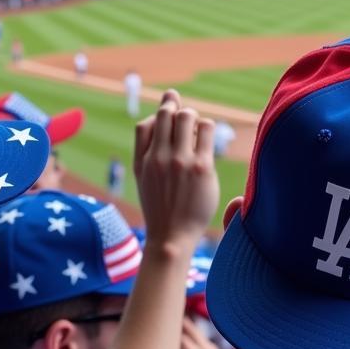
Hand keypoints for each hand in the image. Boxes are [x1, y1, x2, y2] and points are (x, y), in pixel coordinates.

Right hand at [134, 90, 218, 256]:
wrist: (171, 237)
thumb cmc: (159, 206)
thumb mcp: (142, 176)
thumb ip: (146, 145)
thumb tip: (160, 116)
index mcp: (142, 160)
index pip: (144, 124)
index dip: (157, 120)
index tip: (169, 124)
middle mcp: (158, 157)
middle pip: (167, 113)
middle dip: (178, 112)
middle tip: (186, 126)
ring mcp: (180, 161)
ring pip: (188, 116)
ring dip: (194, 119)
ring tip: (197, 134)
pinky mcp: (201, 167)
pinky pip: (207, 130)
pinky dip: (207, 129)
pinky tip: (206, 145)